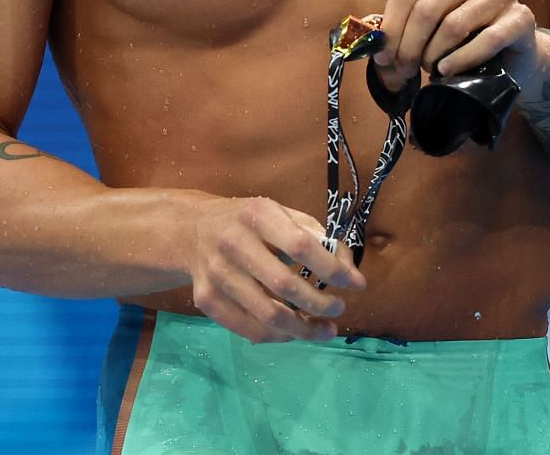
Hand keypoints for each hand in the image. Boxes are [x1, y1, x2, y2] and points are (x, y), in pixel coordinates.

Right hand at [185, 195, 364, 343]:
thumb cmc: (250, 223)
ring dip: (303, 329)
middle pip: (285, 285)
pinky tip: (295, 333)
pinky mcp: (206, 300)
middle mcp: (233, 244)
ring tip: (325, 330)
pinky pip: (248, 329)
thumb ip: (316, 236)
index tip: (357, 284)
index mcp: (258, 216)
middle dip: (320, 303)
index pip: (302, 247)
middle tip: (339, 308)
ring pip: (267, 315)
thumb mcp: (281, 213)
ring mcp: (217, 275)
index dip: (333, 269)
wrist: (192, 231)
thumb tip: (348, 270)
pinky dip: (278, 337)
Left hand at [373, 0, 538, 87]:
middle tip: (404, 70)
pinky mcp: (522, 18)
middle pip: (428, 9)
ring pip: (454, 25)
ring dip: (434, 55)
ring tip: (430, 69)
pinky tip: (449, 71)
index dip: (391, 28)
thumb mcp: (426, 26)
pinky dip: (462, 60)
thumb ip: (397, 27)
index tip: (383, 56)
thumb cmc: (461, 38)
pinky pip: (487, 40)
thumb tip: (367, 41)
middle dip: (409, 46)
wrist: (511, 54)